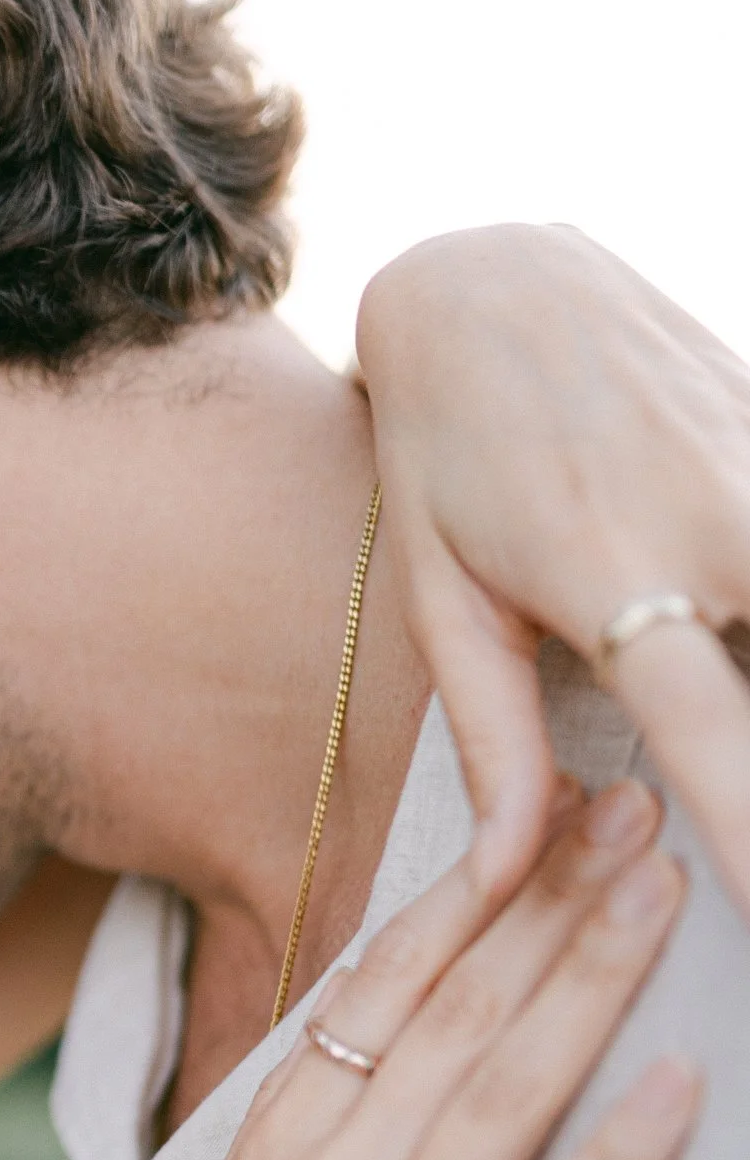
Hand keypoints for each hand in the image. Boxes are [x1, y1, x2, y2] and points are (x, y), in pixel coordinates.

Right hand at [107, 781, 698, 1159]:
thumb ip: (298, 1154)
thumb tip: (361, 1065)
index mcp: (270, 1151)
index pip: (377, 986)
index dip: (467, 893)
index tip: (536, 815)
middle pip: (457, 1011)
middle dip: (554, 899)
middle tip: (634, 810)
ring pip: (505, 1088)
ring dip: (594, 978)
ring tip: (667, 890)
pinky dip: (614, 1155)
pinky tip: (679, 1085)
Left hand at [357, 225, 749, 919]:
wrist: (495, 284)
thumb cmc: (445, 456)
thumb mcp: (441, 599)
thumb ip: (493, 740)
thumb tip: (508, 875)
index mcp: (617, 577)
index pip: (719, 735)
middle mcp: (719, 523)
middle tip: (747, 854)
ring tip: (720, 683)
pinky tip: (734, 627)